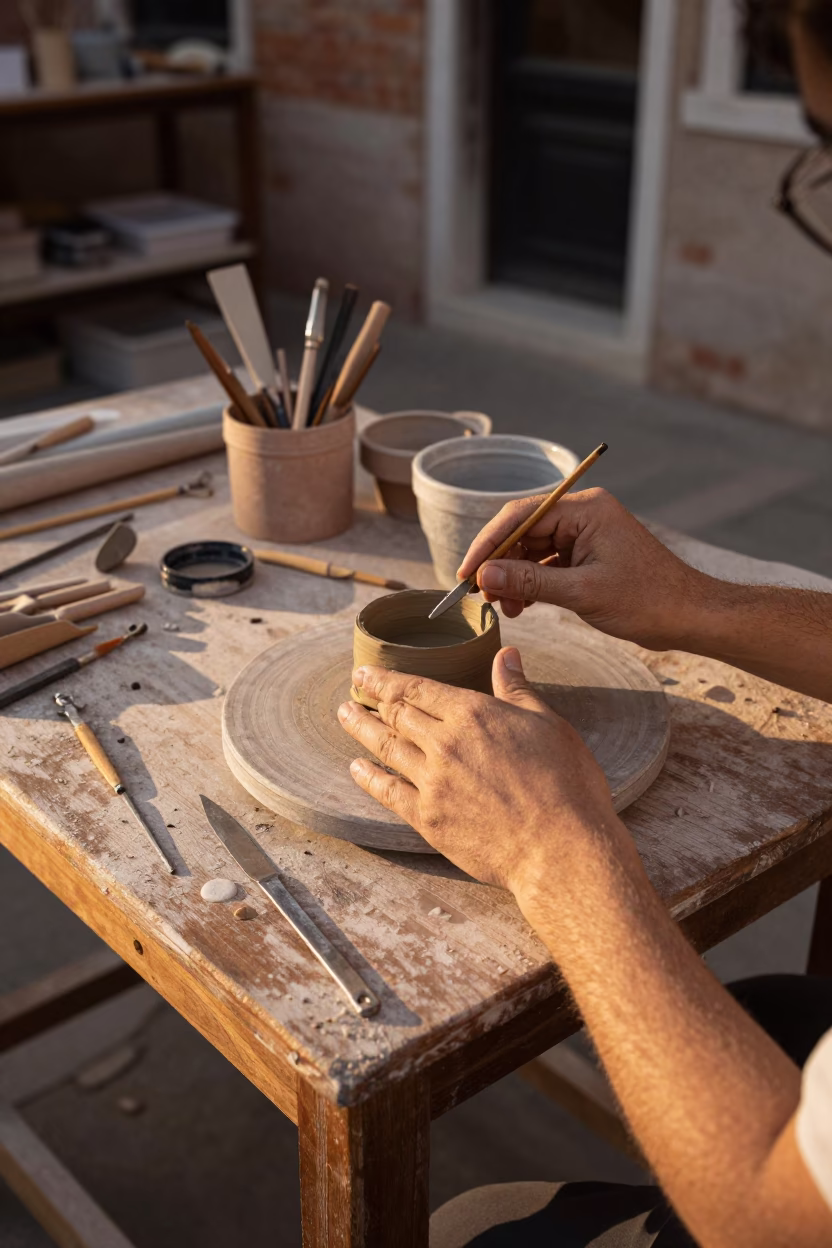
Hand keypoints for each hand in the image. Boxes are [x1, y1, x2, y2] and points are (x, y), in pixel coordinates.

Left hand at [337, 647, 619, 892]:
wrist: (560, 849)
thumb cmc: (565, 784)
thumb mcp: (548, 724)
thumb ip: (517, 689)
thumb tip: (506, 655)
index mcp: (472, 714)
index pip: (417, 688)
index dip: (387, 678)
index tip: (366, 671)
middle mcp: (445, 744)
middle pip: (397, 714)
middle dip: (370, 699)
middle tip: (353, 689)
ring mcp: (432, 783)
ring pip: (386, 748)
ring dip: (361, 729)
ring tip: (345, 715)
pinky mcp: (429, 819)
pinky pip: (388, 792)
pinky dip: (368, 777)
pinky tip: (357, 768)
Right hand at [457, 487, 705, 649]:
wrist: (690, 616)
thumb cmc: (648, 600)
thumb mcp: (582, 592)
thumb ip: (530, 581)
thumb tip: (485, 575)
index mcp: (585, 509)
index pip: (521, 516)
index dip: (489, 544)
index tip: (467, 572)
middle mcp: (583, 514)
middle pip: (523, 531)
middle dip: (500, 564)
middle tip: (482, 594)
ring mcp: (585, 534)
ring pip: (532, 550)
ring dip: (513, 577)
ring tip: (504, 606)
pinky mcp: (588, 554)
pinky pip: (548, 563)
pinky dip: (531, 583)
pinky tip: (521, 605)